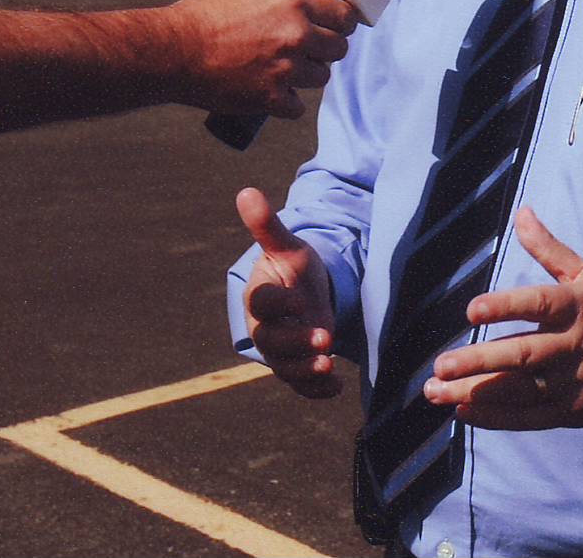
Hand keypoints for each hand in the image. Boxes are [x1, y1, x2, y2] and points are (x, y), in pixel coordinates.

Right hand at [170, 0, 354, 118]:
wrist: (173, 51)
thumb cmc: (202, 17)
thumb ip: (278, 1)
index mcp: (293, 4)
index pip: (344, 16)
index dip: (343, 24)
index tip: (338, 29)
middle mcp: (297, 35)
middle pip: (338, 49)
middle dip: (326, 51)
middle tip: (311, 53)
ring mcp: (286, 69)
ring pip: (321, 78)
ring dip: (307, 77)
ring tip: (286, 73)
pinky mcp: (271, 98)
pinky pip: (296, 107)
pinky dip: (286, 104)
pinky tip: (273, 96)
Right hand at [237, 186, 341, 398]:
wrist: (303, 295)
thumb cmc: (293, 269)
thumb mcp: (288, 246)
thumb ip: (268, 226)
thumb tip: (246, 191)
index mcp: (259, 297)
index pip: (261, 303)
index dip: (279, 303)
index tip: (300, 300)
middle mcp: (265, 328)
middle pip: (271, 341)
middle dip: (297, 343)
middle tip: (326, 339)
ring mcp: (279, 351)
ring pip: (285, 367)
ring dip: (306, 370)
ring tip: (329, 365)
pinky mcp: (296, 367)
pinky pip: (300, 385)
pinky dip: (316, 390)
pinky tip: (337, 386)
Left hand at [423, 208, 582, 430]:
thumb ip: (550, 248)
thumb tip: (522, 212)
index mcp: (577, 306)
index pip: (537, 305)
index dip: (504, 307)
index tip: (471, 310)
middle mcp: (572, 346)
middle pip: (521, 354)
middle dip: (477, 361)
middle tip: (439, 366)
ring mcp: (570, 383)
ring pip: (518, 390)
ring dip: (474, 392)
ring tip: (436, 392)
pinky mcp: (571, 412)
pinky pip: (528, 417)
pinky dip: (496, 418)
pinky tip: (463, 412)